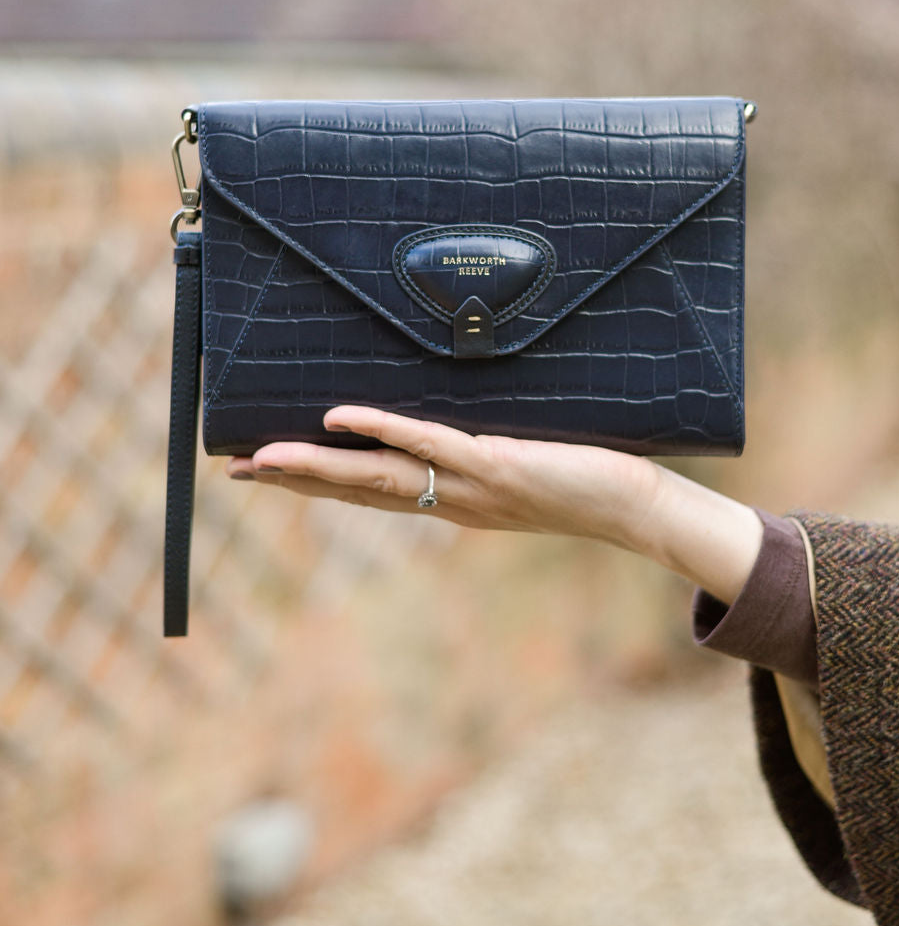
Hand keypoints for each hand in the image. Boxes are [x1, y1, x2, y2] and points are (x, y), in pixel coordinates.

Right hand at [226, 405, 762, 600]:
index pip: (368, 492)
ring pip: (376, 476)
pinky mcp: (496, 465)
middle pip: (355, 491)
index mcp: (449, 500)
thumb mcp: (521, 463)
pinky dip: (381, 429)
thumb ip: (481, 448)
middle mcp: (449, 501)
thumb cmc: (586, 478)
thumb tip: (455, 421)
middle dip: (293, 480)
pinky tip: (339, 416)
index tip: (261, 472)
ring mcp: (468, 486)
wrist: (638, 509)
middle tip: (232, 471)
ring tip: (259, 461)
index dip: (313, 483)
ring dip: (315, 468)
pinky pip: (429, 445)